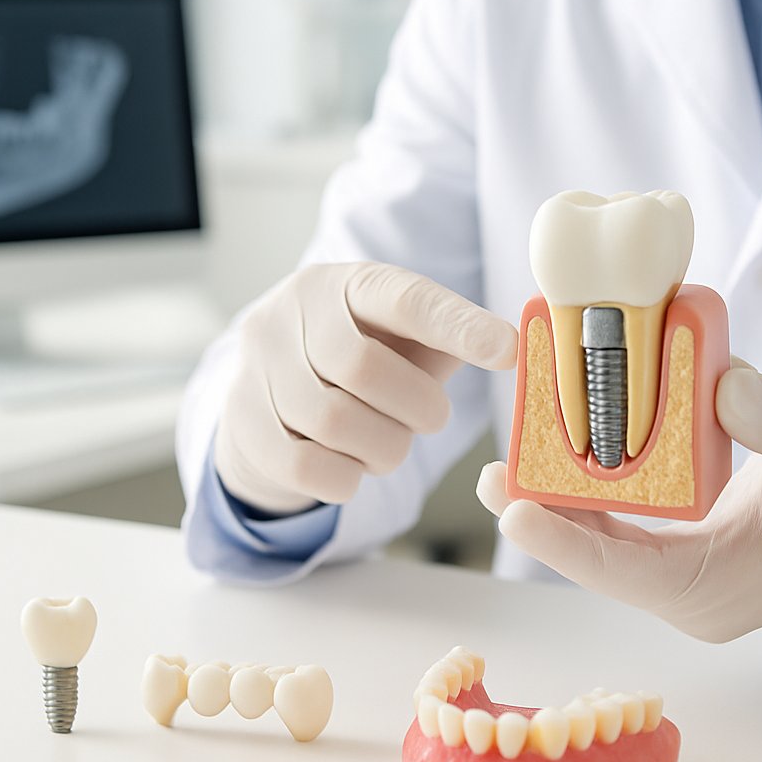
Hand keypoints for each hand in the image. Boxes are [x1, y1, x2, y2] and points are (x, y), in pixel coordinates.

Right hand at [216, 262, 516, 514]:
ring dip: (381, 448)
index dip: (459, 327)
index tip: (509, 350)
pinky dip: (344, 478)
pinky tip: (352, 467)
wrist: (270, 390)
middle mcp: (291, 312)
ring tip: (388, 444)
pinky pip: (303, 465)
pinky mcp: (241, 418)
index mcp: (345, 283)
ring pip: (331, 421)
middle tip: (430, 419)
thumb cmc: (363, 358)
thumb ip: (452, 338)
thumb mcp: (403, 337)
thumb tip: (520, 349)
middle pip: (362, 368)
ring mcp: (257, 364)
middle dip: (414, 407)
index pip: (406, 299)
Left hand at [476, 366, 761, 641]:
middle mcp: (686, 597)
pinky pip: (617, 531)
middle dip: (542, 517)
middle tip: (489, 476)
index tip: (513, 512)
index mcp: (718, 588)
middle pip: (597, 559)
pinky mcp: (673, 561)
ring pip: (600, 545)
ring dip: (557, 503)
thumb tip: (723, 384)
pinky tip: (556, 459)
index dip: (565, 543)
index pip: (626, 572)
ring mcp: (676, 583)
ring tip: (503, 466)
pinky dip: (589, 496)